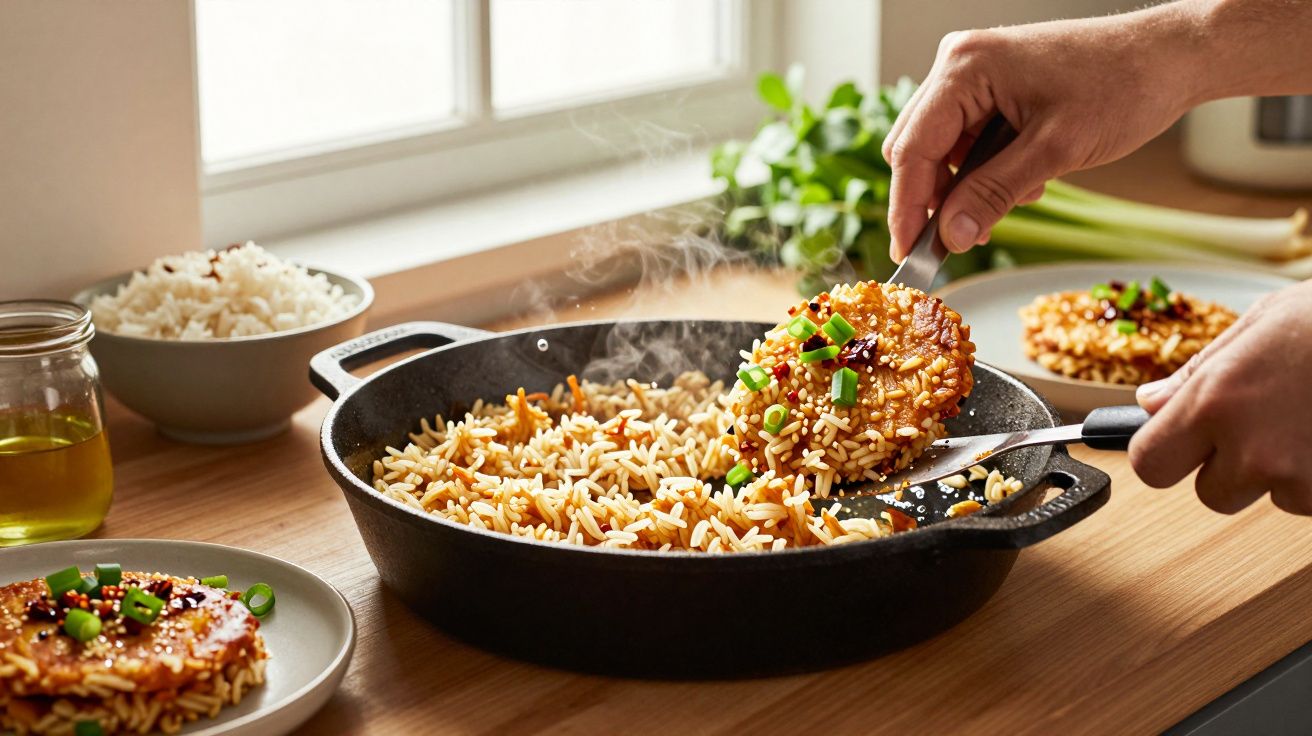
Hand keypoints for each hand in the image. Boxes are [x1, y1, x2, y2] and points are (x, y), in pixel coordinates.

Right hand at [881, 6, 1204, 259]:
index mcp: (966, 67)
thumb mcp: (1055, 150)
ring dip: (968, 187)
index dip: (908, 207)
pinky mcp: (992, 88)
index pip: (912, 148)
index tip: (910, 253)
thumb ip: (993, 194)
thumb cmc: (1123, 85)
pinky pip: (967, 141)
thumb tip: (951, 237)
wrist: (1171, 57)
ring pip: (942, 150)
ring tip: (1019, 196)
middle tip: (959, 240)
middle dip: (938, 199)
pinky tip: (1026, 178)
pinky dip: (986, 171)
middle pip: (917, 149)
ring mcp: (974, 75)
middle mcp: (960, 64)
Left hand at [1129, 280, 1311, 513]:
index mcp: (1213, 402)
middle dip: (1232, 468)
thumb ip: (1197, 375)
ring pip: (1274, 497)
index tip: (1179, 443)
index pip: (1150, 464)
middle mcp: (1251, 448)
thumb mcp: (1256, 328)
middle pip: (1212, 493)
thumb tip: (1150, 404)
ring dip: (1289, 471)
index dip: (1164, 454)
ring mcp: (1302, 477)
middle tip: (1268, 423)